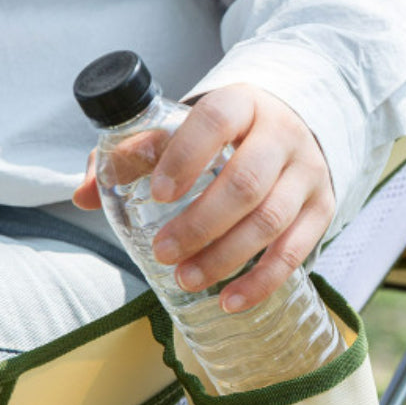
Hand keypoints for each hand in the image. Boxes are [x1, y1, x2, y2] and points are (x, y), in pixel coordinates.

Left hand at [74, 83, 334, 312]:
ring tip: (188, 279)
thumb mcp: (187, 127)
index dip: (186, 155)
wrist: (298, 129)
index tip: (157, 193)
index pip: (217, 120)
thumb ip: (133, 154)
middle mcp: (283, 136)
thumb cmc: (229, 134)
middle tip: (164, 252)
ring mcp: (308, 174)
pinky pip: (295, 251)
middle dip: (201, 224)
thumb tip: (83, 195)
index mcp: (244, 104)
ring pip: (270, 220)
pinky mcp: (322, 209)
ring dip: (226, 257)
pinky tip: (231, 300)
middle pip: (246, 183)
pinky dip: (262, 280)